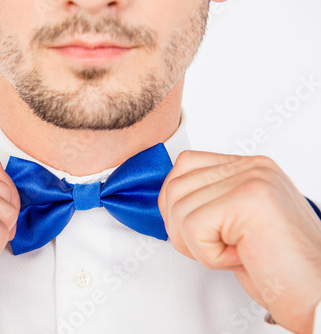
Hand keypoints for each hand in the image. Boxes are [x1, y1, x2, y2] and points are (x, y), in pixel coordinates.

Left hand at [159, 151, 320, 333]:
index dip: (175, 203)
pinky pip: (193, 226)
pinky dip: (208, 255)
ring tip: (233, 251)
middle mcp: (252, 168)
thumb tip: (168, 200)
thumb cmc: (279, 268)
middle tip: (218, 247)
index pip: (185, 165)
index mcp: (248, 169)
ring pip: (179, 208)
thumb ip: (208, 201)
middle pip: (175, 186)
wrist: (316, 296)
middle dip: (182, 230)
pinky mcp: (249, 199)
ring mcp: (252, 179)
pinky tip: (240, 256)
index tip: (193, 229)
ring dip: (198, 245)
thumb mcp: (235, 225)